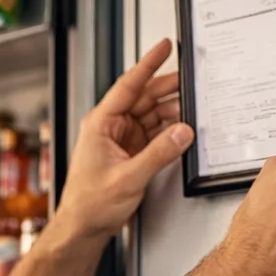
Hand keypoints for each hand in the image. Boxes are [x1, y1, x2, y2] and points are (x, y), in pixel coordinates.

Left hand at [55, 39, 192, 241]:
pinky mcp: (129, 154)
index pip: (128, 86)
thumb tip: (182, 132)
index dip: (148, 64)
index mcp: (100, 124)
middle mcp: (109, 128)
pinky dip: (168, 132)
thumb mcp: (129, 178)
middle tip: (191, 80)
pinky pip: (152, 134)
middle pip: (142, 98)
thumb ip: (158, 153)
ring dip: (170, 112)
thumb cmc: (90, 205)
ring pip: (150, 116)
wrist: (82, 229)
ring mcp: (120, 140)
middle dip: (167, 88)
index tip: (163, 46)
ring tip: (193, 106)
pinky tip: (182, 130)